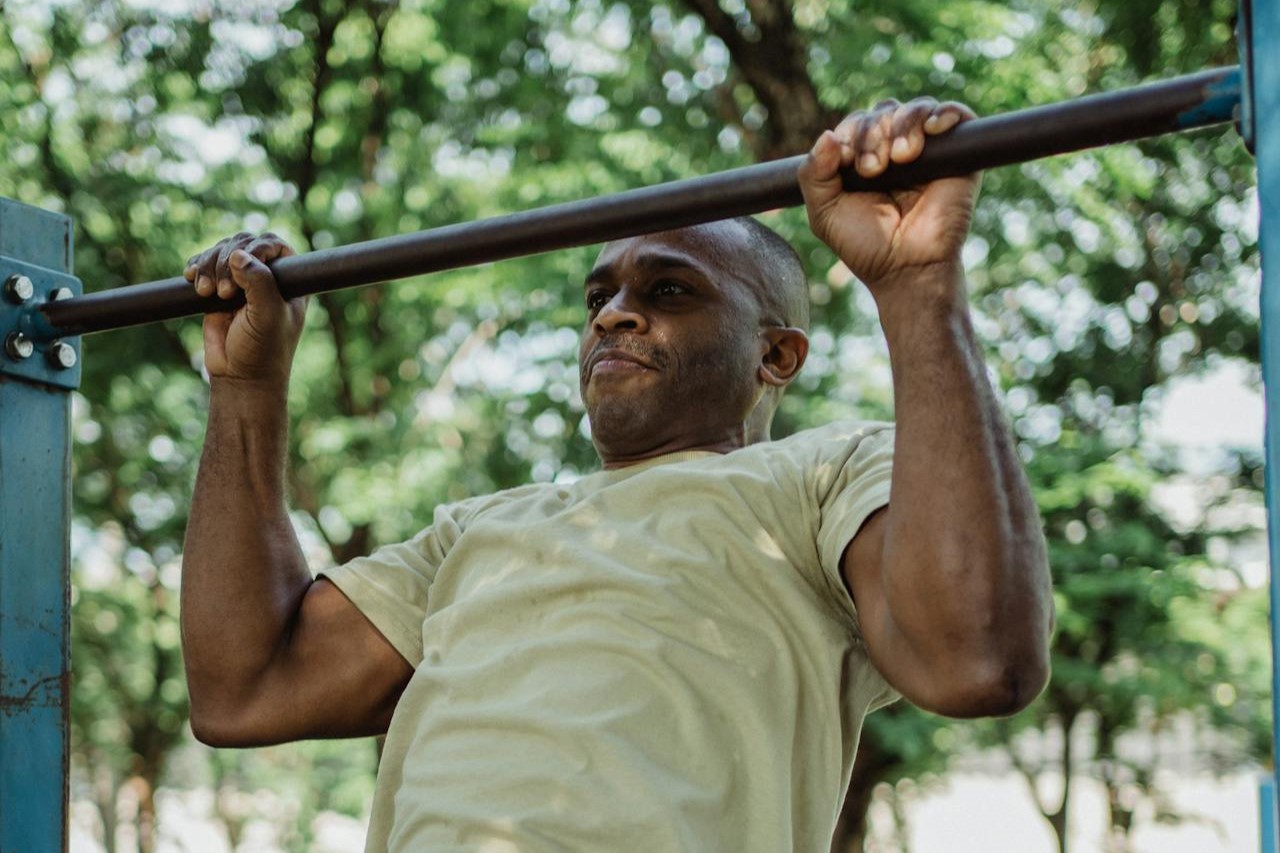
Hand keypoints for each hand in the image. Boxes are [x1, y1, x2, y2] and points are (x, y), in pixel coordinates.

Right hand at [185, 232, 306, 386]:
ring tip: (206, 292)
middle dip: (227, 259)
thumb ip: (259, 282)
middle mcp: (267, 277)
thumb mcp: (268, 316)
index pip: (274, 245)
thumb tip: (239, 255)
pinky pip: (205, 264)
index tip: (245, 264)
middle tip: (223, 292)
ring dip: (209, 265)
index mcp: (289, 281)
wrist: (239, 376)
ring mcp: (241, 282)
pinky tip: (191, 276)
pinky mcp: (217, 290)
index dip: (257, 247)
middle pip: (243, 243)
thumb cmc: (263, 350)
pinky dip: (197, 267)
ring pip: (221, 252)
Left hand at [798, 98, 979, 294]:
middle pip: (884, 111)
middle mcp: (897, 150)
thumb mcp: (824, 213)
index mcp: (865, 158)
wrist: (906, 269)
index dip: (851, 133)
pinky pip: (958, 115)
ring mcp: (929, 152)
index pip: (857, 122)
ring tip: (900, 158)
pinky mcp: (960, 156)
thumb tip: (827, 135)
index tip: (848, 162)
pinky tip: (932, 128)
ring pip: (916, 109)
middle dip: (873, 133)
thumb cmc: (866, 246)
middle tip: (874, 169)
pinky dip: (944, 113)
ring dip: (903, 125)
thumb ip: (813, 175)